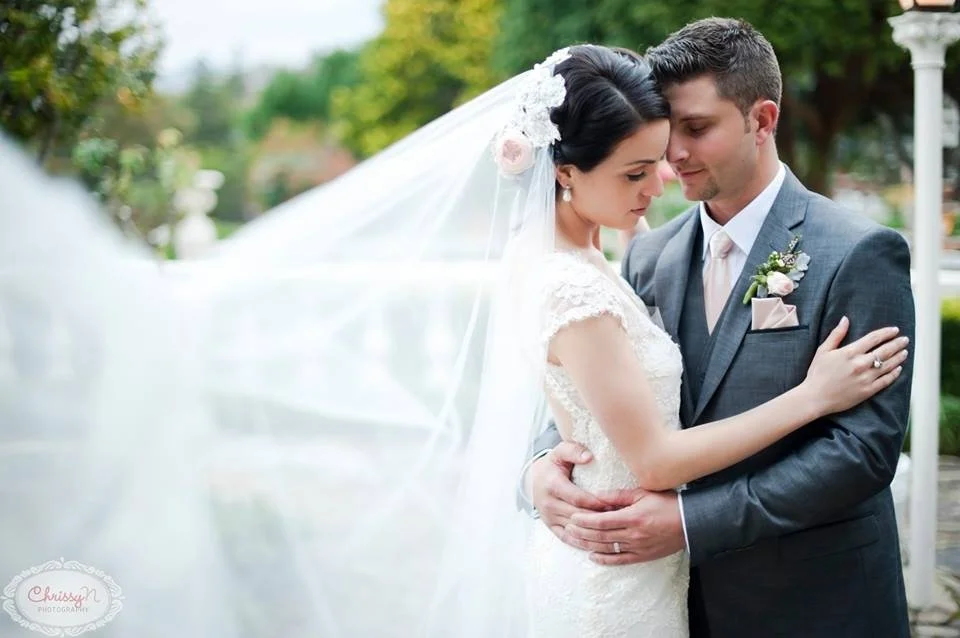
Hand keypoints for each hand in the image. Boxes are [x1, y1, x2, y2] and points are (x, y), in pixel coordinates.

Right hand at [530, 441, 610, 544]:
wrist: (533, 480)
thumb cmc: (553, 465)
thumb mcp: (560, 452)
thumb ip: (573, 450)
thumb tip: (589, 457)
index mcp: (552, 485)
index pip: (578, 498)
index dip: (597, 502)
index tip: (614, 503)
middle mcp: (549, 504)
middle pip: (578, 515)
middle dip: (599, 518)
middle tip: (619, 519)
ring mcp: (549, 517)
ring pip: (575, 529)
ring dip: (594, 531)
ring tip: (614, 531)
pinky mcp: (551, 527)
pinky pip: (568, 538)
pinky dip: (583, 542)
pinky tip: (599, 543)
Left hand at [564, 488, 684, 565]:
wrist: (690, 522)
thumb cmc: (667, 503)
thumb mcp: (642, 493)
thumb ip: (618, 496)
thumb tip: (597, 496)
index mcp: (632, 517)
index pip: (602, 521)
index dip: (585, 521)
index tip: (573, 517)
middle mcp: (633, 535)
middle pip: (601, 536)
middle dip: (582, 533)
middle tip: (567, 528)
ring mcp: (638, 547)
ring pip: (607, 549)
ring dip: (588, 546)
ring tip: (574, 541)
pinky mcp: (642, 556)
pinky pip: (620, 560)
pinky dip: (605, 559)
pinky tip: (592, 556)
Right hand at [803, 317, 907, 416]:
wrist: (815, 397)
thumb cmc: (817, 373)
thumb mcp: (823, 351)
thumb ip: (836, 334)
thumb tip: (845, 319)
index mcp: (850, 352)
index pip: (874, 338)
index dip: (886, 333)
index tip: (895, 330)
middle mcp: (861, 364)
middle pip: (885, 350)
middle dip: (897, 343)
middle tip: (905, 339)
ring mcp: (866, 378)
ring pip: (888, 365)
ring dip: (898, 357)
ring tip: (905, 352)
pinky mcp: (868, 391)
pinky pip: (886, 380)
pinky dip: (894, 374)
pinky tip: (898, 369)